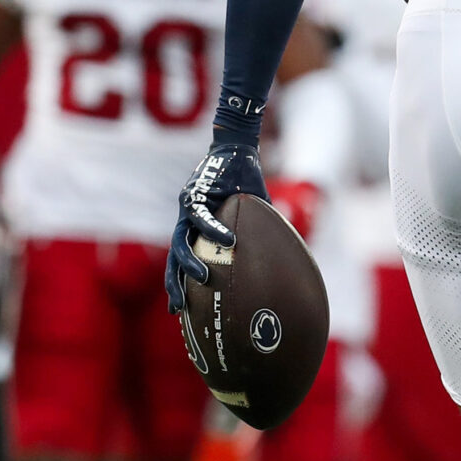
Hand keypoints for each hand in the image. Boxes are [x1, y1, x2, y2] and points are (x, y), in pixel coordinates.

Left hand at [166, 139, 269, 318]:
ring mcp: (186, 210)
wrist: (236, 150)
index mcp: (194, 229)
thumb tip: (288, 255)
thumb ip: (260, 233)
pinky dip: (215, 230)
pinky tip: (229, 241)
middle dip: (174, 284)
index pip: (183, 262)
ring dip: (189, 262)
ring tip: (202, 278)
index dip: (180, 285)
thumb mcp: (254, 214)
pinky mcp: (194, 195)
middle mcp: (186, 222)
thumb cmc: (245, 182)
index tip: (182, 310)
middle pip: (172, 259)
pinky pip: (202, 217)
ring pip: (180, 241)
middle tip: (179, 308)